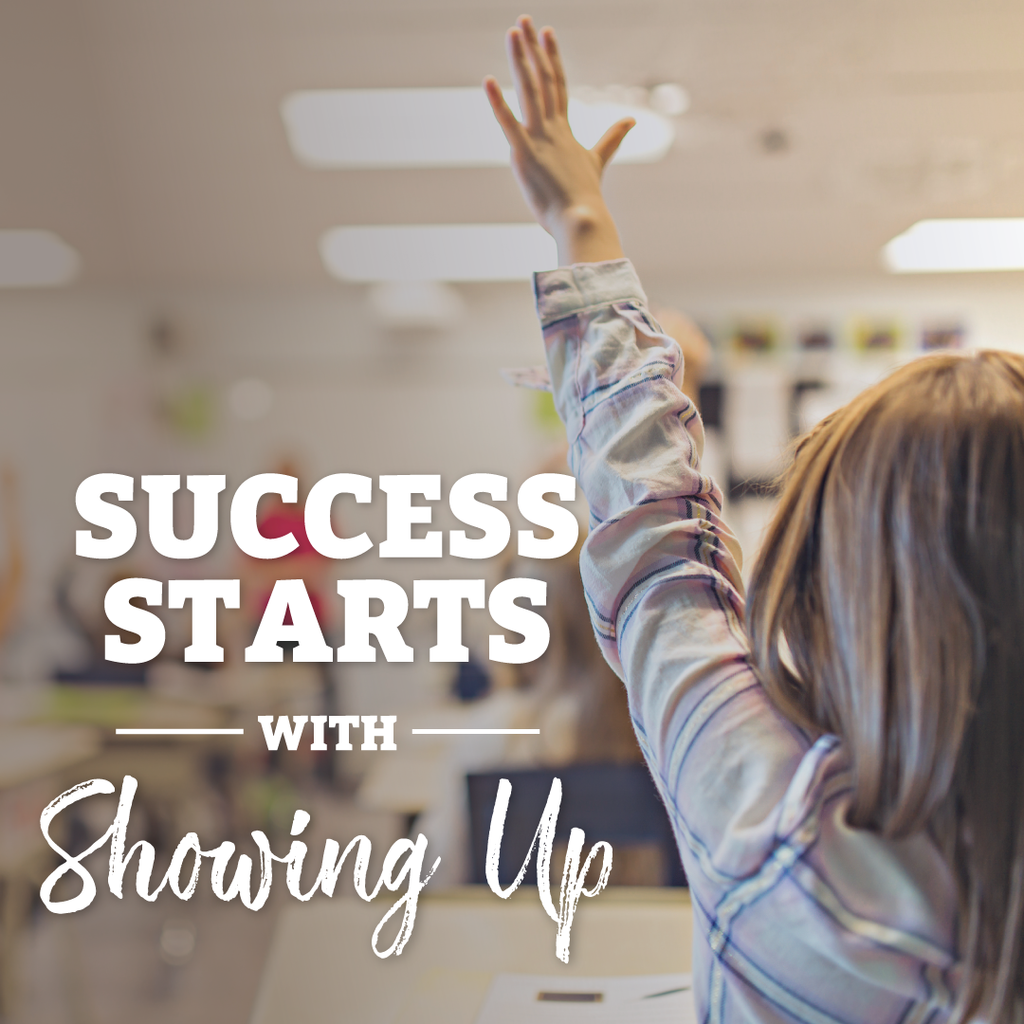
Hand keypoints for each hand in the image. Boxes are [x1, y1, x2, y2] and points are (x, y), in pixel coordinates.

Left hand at [484, 16, 632, 264]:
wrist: (582, 220)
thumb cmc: (586, 198)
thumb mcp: (597, 162)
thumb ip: (612, 139)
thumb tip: (632, 120)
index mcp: (564, 131)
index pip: (558, 85)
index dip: (551, 57)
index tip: (546, 32)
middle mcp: (552, 129)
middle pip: (543, 80)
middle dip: (533, 49)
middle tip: (524, 20)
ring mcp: (539, 140)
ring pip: (530, 92)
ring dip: (521, 61)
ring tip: (513, 32)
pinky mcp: (525, 155)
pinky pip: (509, 125)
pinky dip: (498, 103)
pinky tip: (487, 82)